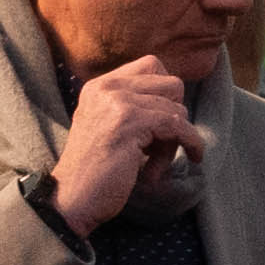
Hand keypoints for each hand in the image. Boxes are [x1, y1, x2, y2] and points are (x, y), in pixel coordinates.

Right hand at [50, 55, 203, 232]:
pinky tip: (193, 157)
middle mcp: (107, 88)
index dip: (167, 93)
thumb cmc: (95, 171)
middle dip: (176, 115)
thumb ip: (133, 107)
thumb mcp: (108, 126)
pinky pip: (179, 126)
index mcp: (100, 86)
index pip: (152, 65)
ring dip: (175, 140)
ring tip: (156, 164)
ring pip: (177, 109)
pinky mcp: (130, 123)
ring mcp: (117, 103)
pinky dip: (192, 142)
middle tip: (161, 145)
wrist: (71, 199)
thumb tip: (179, 103)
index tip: (165, 120)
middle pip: (171, 84)